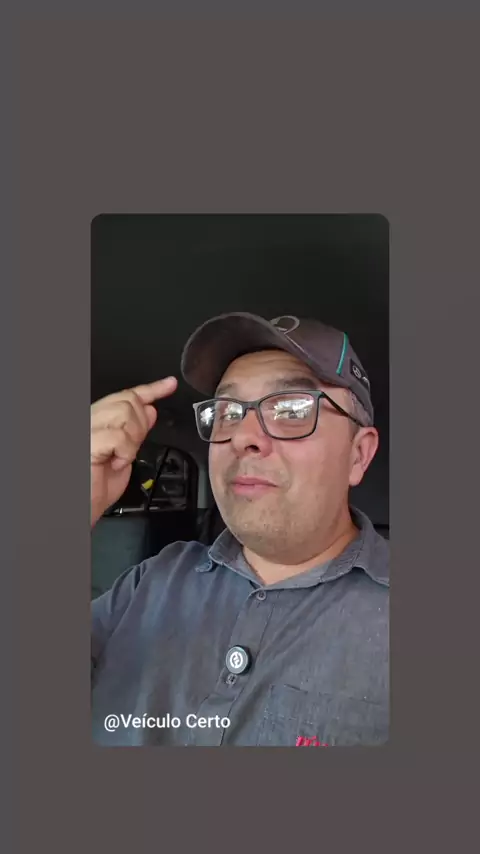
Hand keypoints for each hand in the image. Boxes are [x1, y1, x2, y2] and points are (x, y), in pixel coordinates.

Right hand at [90, 377, 177, 526]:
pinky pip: (119, 436)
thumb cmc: (95, 487)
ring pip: (125, 413)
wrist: (81, 508)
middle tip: (130, 449)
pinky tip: (115, 464)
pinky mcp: (86, 442)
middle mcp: (88, 419)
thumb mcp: (124, 454)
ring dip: (133, 439)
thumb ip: (135, 431)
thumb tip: (150, 409)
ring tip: (121, 457)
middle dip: (140, 425)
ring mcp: (85, 428)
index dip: (151, 388)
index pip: (125, 396)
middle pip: (128, 401)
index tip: (170, 384)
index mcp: (96, 419)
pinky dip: (125, 452)